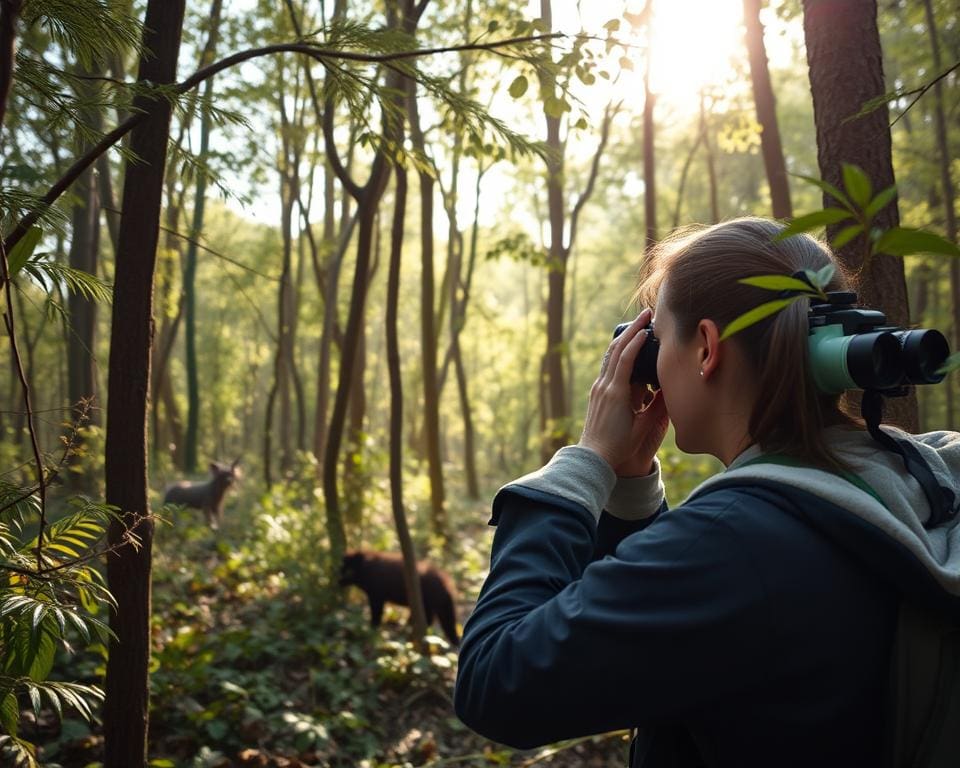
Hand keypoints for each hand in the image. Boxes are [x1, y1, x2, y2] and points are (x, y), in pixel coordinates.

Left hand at [579, 309, 668, 475]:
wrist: (594, 456)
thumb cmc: (620, 445)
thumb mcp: (644, 427)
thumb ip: (659, 406)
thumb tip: (672, 386)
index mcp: (616, 393)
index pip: (625, 358)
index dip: (636, 340)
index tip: (648, 326)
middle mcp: (604, 386)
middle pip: (615, 349)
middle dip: (631, 329)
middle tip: (646, 314)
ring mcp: (598, 388)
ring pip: (609, 355)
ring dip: (623, 337)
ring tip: (638, 324)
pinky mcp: (597, 391)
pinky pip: (607, 365)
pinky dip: (618, 351)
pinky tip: (627, 346)